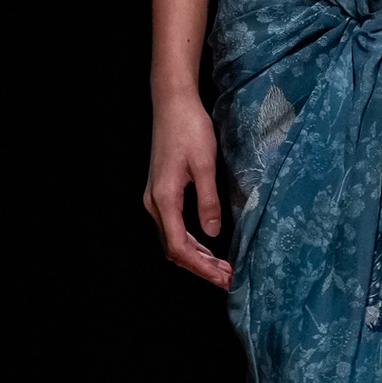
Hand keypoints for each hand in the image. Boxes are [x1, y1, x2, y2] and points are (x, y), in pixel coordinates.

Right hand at [143, 89, 231, 290]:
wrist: (172, 104)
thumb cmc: (190, 129)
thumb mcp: (205, 164)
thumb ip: (208, 201)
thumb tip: (212, 233)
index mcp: (164, 199)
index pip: (179, 247)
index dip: (201, 267)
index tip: (223, 278)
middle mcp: (153, 203)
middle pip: (173, 249)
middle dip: (200, 267)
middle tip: (228, 278)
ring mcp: (154, 198)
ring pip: (171, 240)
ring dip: (195, 257)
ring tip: (221, 268)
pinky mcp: (160, 192)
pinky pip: (171, 228)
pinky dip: (189, 243)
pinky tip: (206, 247)